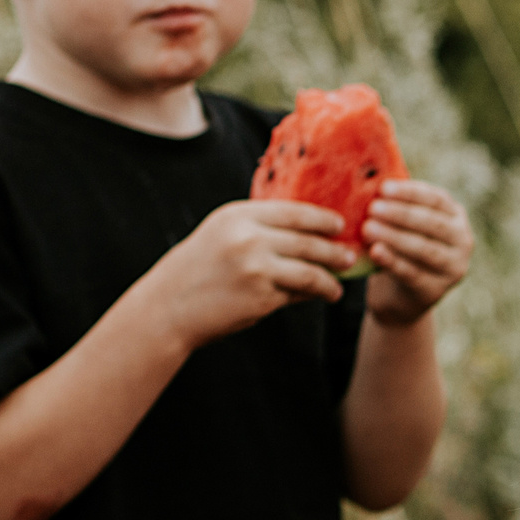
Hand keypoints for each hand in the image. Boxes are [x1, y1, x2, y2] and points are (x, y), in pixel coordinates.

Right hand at [150, 201, 358, 347]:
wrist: (169, 308)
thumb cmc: (197, 272)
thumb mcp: (221, 235)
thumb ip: (257, 229)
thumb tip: (304, 234)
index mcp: (239, 215)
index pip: (293, 211)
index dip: (321, 218)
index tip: (339, 224)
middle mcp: (249, 237)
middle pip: (307, 240)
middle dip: (333, 249)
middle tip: (350, 255)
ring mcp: (256, 267)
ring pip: (309, 270)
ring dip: (329, 278)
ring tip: (338, 286)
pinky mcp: (260, 296)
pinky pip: (296, 294)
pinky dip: (311, 295)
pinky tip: (321, 297)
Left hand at [358, 181, 471, 326]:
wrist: (399, 296)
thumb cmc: (398, 248)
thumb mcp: (404, 224)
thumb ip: (398, 203)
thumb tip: (372, 173)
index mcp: (455, 216)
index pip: (436, 199)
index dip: (410, 193)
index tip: (383, 188)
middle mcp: (463, 241)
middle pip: (432, 223)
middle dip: (401, 214)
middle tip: (372, 208)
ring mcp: (454, 268)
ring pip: (424, 249)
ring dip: (394, 237)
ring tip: (367, 228)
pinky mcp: (436, 292)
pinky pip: (413, 274)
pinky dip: (393, 262)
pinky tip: (375, 252)